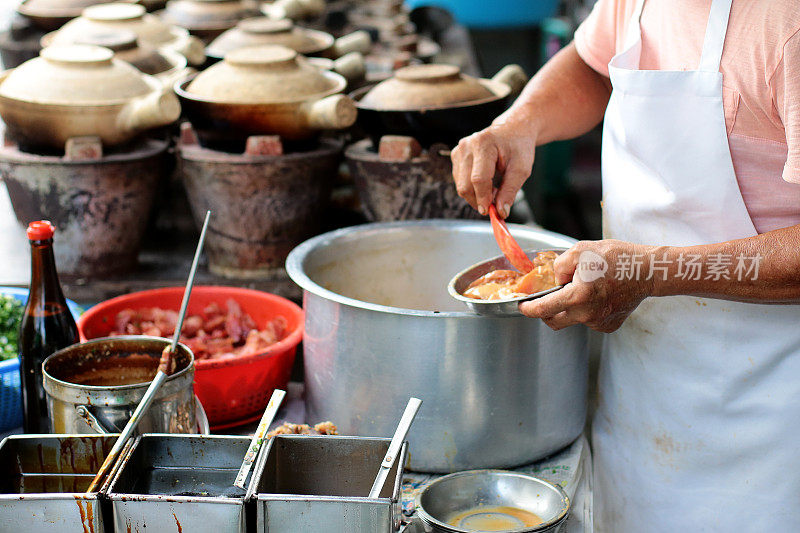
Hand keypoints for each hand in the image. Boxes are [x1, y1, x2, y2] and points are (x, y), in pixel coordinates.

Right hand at [451, 121, 536, 217]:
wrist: (512, 130)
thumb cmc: (518, 147)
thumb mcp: (521, 169)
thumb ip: (510, 190)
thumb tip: (500, 211)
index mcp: (484, 144)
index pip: (478, 178)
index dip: (483, 198)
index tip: (489, 211)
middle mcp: (467, 146)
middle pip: (465, 185)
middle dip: (479, 199)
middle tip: (495, 203)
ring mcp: (459, 150)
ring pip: (461, 185)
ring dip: (476, 194)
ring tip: (494, 188)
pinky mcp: (456, 156)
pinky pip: (460, 181)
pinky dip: (472, 188)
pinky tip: (486, 183)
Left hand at [519, 240, 656, 332]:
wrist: (648, 271)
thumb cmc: (616, 258)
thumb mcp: (581, 250)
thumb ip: (560, 265)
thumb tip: (555, 279)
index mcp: (578, 297)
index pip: (543, 309)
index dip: (528, 309)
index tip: (522, 306)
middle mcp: (587, 314)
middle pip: (554, 321)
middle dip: (545, 312)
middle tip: (546, 298)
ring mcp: (599, 323)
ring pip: (572, 320)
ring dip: (569, 308)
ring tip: (583, 288)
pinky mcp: (609, 325)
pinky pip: (589, 321)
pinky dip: (586, 311)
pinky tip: (597, 296)